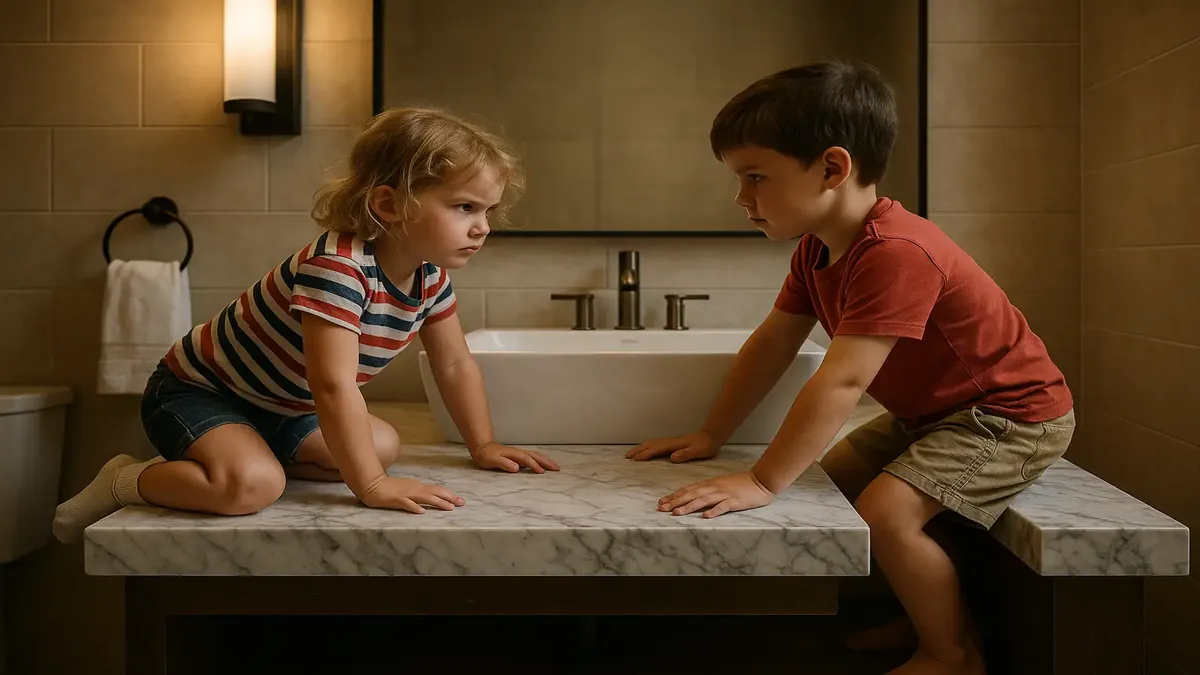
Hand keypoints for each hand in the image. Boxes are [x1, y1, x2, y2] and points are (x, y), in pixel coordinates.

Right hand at [359, 475, 464, 513]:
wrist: (371, 484)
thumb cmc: (388, 488)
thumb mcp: (406, 489)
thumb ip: (416, 494)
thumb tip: (427, 500)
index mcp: (417, 487)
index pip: (436, 490)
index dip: (448, 495)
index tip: (459, 500)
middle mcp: (414, 489)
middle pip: (435, 492)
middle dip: (449, 498)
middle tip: (462, 503)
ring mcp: (405, 494)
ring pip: (425, 497)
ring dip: (438, 502)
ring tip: (449, 508)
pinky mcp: (396, 499)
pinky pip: (406, 503)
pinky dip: (414, 507)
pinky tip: (421, 511)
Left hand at [471, 442, 559, 473]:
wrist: (482, 448)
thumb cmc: (486, 455)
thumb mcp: (492, 460)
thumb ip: (504, 464)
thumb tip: (516, 467)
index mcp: (514, 454)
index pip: (527, 460)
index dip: (535, 466)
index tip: (542, 472)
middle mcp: (519, 453)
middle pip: (536, 456)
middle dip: (547, 462)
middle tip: (557, 468)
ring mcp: (520, 454)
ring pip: (536, 456)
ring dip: (546, 460)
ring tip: (555, 467)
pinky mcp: (519, 456)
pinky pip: (533, 457)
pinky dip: (540, 460)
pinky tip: (543, 465)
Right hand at [626, 430, 720, 461]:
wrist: (711, 436)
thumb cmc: (706, 445)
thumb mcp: (698, 451)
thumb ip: (686, 454)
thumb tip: (672, 457)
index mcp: (675, 445)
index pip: (657, 449)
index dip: (646, 454)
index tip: (635, 459)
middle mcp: (671, 442)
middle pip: (651, 444)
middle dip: (638, 450)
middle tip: (627, 456)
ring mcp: (671, 442)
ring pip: (652, 443)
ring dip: (641, 447)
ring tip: (632, 453)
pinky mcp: (673, 443)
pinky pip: (656, 444)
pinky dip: (648, 447)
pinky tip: (647, 450)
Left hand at [657, 471, 774, 517]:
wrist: (760, 480)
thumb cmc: (740, 484)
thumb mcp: (720, 484)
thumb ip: (707, 490)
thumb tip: (691, 496)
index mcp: (709, 484)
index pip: (688, 490)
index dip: (674, 496)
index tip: (662, 502)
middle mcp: (714, 488)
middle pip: (691, 494)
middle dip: (675, 501)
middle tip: (662, 508)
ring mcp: (724, 494)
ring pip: (703, 500)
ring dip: (689, 506)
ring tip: (677, 513)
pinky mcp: (735, 501)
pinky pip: (723, 506)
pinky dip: (714, 511)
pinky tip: (706, 516)